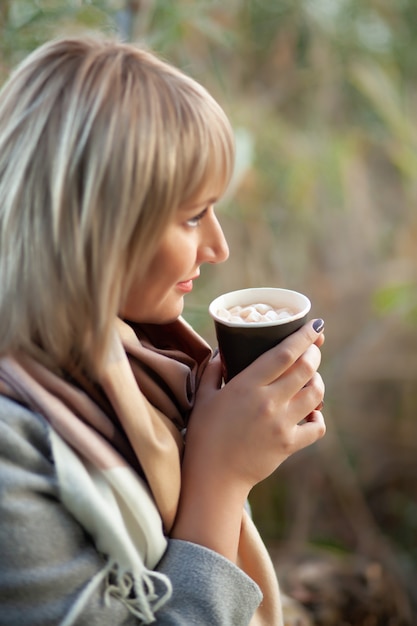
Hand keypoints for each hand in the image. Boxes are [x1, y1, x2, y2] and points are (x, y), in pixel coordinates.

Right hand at [185, 318, 324, 490]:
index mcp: (247, 385)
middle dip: (315, 353)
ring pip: (316, 394)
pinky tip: (311, 412)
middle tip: (314, 348)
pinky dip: (318, 417)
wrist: (212, 476)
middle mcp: (268, 401)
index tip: (315, 325)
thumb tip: (223, 352)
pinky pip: (317, 427)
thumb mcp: (205, 397)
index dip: (303, 337)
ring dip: (318, 382)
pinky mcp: (289, 444)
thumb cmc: (204, 434)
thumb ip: (214, 370)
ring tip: (311, 379)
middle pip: (306, 369)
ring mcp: (281, 424)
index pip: (284, 354)